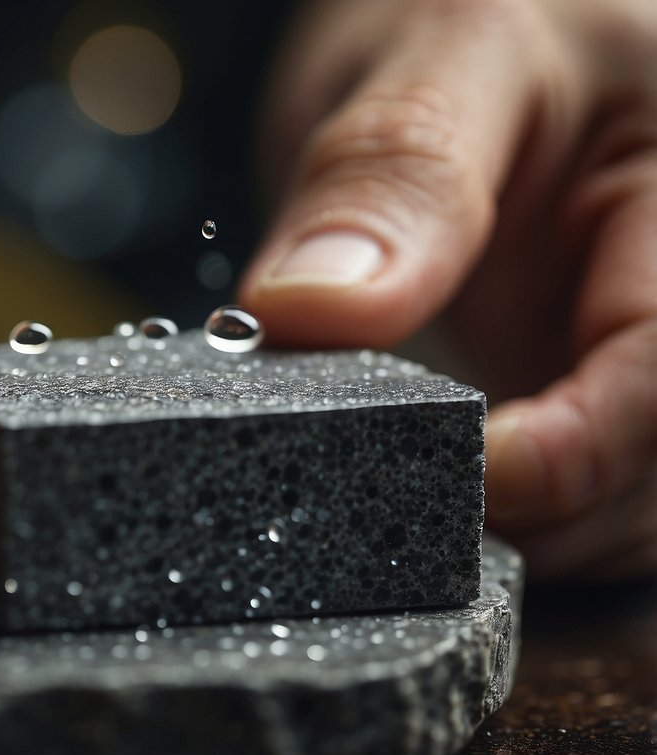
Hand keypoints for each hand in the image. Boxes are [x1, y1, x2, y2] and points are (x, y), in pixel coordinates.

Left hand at [242, 0, 655, 579]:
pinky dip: (538, 512)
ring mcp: (652, 335)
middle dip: (552, 513)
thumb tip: (308, 311)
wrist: (469, 31)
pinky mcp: (608, 371)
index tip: (451, 479)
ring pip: (644, 500)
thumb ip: (390, 179)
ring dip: (546, 529)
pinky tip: (461, 494)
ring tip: (427, 506)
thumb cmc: (474, 12)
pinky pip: (610, 485)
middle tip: (415, 512)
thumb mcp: (440, 56)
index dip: (568, 458)